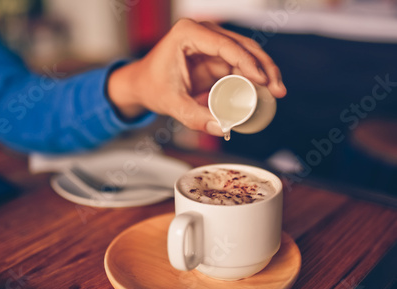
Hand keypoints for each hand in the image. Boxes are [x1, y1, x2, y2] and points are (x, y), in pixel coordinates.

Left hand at [108, 18, 286, 135]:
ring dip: (263, 72)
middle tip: (277, 89)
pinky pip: (240, 65)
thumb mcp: (171, 103)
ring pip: (246, 54)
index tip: (261, 80)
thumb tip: (222, 128)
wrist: (141, 84)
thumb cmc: (151, 86)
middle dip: (263, 67)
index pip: (225, 45)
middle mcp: (203, 32)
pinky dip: (253, 77)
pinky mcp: (216, 56)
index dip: (247, 62)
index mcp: (188, 33)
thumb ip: (195, 117)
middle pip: (242, 46)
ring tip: (276, 92)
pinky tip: (265, 91)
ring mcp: (211, 43)